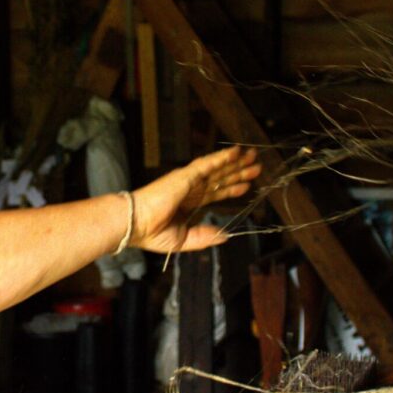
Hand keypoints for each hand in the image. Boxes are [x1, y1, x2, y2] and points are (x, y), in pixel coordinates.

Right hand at [131, 146, 259, 253]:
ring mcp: (188, 180)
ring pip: (217, 168)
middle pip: (220, 178)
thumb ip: (204, 237)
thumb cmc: (152, 233)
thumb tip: (225, 235)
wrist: (136, 224)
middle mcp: (190, 189)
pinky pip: (207, 164)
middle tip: (256, 165)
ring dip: (235, 162)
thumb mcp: (184, 240)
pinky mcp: (185, 176)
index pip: (214, 193)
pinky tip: (236, 152)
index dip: (231, 188)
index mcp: (189, 203)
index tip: (246, 186)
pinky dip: (222, 157)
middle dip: (238, 172)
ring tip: (252, 155)